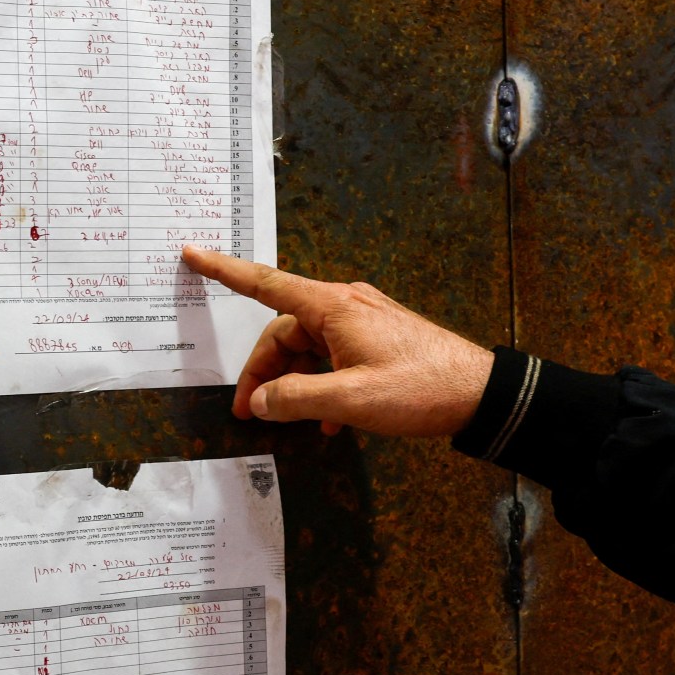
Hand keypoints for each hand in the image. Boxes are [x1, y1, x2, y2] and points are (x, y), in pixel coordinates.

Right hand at [181, 246, 494, 437]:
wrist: (481, 394)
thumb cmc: (420, 388)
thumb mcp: (349, 401)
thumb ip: (296, 399)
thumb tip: (261, 401)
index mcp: (332, 308)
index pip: (265, 284)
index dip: (225, 270)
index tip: (193, 254)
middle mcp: (344, 306)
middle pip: (283, 332)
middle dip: (262, 372)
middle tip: (247, 411)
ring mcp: (362, 322)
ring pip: (307, 349)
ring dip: (293, 384)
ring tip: (286, 420)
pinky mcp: (376, 340)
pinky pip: (332, 358)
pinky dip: (320, 385)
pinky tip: (325, 421)